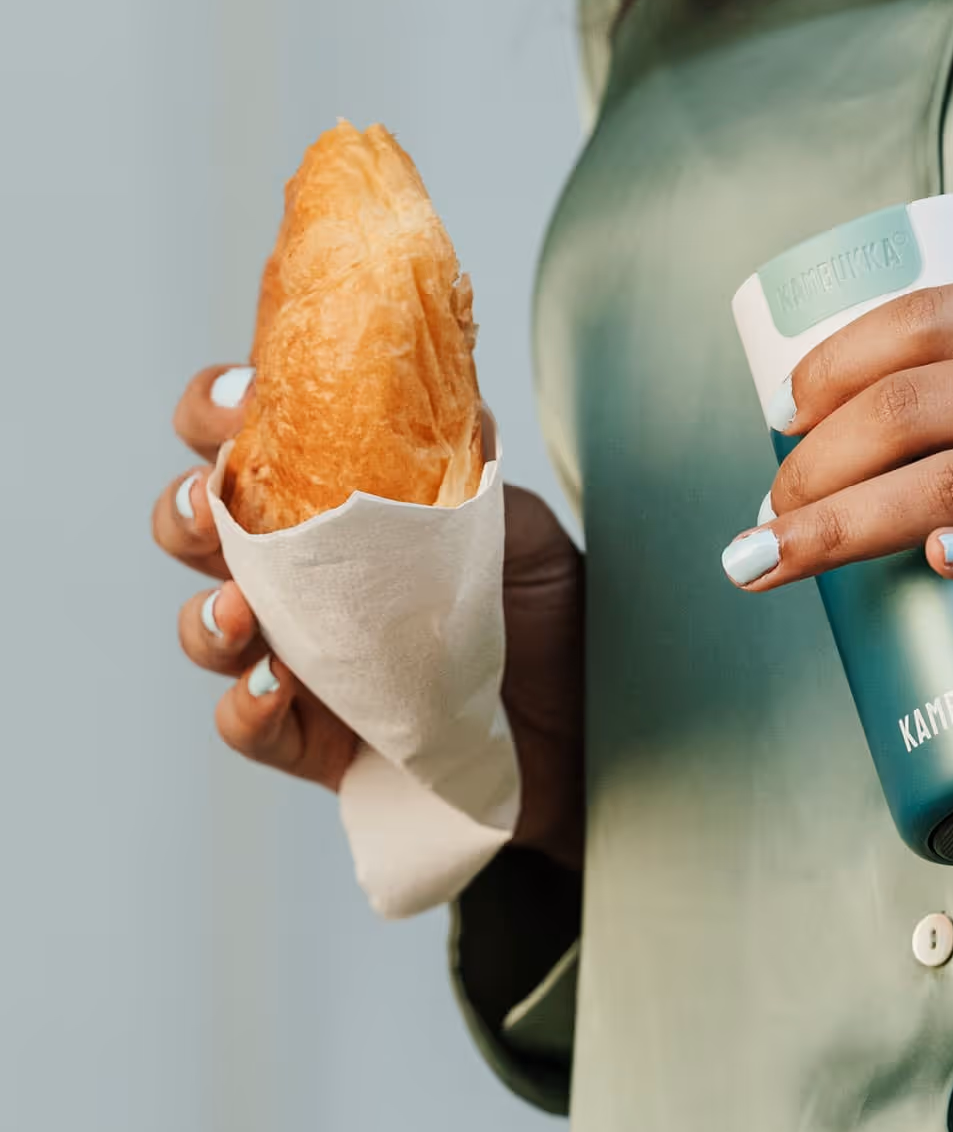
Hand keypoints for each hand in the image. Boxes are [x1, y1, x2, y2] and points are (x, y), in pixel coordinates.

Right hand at [154, 368, 586, 867]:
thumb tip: (438, 392)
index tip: (239, 401)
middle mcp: (302, 580)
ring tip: (238, 608)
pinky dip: (246, 709)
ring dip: (203, 615)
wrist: (589, 729)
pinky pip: (250, 727)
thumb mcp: (520, 530)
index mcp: (334, 509)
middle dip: (183, 510)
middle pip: (197, 533)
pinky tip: (273, 688)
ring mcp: (300, 659)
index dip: (217, 413)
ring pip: (207, 632)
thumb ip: (468, 472)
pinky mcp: (314, 740)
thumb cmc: (547, 619)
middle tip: (208, 499)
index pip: (247, 445)